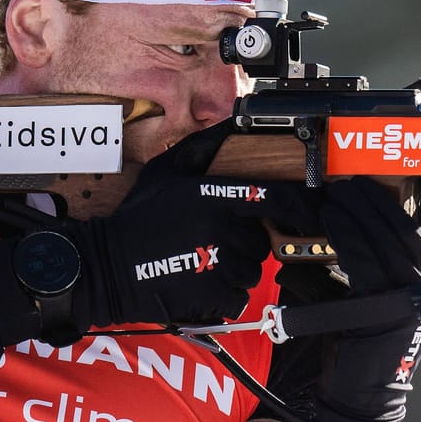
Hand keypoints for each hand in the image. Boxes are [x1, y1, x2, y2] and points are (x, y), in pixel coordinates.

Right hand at [70, 159, 319, 326]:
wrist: (108, 265)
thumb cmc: (138, 219)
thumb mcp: (167, 171)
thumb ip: (203, 148)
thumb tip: (231, 125)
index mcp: (213, 195)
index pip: (274, 197)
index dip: (300, 205)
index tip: (312, 211)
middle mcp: (221, 228)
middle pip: (261, 238)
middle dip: (246, 240)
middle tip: (214, 240)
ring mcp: (219, 264)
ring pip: (252, 270)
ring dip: (235, 269)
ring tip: (203, 261)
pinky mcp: (214, 295)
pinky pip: (239, 296)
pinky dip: (225, 295)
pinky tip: (199, 281)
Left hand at [311, 179, 420, 421]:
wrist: (363, 398)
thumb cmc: (364, 353)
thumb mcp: (373, 304)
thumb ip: (367, 271)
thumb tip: (342, 231)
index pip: (413, 236)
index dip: (389, 209)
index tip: (367, 188)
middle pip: (400, 234)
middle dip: (372, 204)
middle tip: (347, 184)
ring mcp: (412, 301)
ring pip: (383, 243)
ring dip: (357, 215)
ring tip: (336, 197)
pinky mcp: (388, 310)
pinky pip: (364, 263)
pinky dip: (345, 238)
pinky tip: (332, 221)